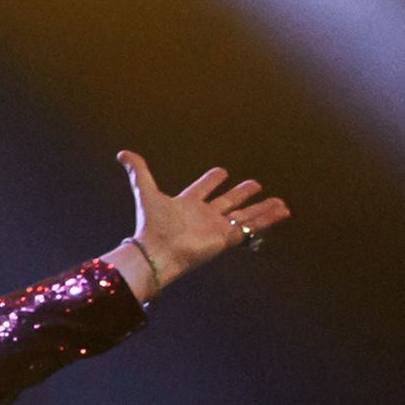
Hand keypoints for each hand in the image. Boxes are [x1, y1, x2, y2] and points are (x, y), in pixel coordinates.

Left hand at [112, 150, 289, 297]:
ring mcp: (216, 228)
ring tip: (280, 202)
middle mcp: (204, 216)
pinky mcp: (225, 238)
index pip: (202, 188)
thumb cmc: (152, 224)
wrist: (158, 251)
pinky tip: (282, 212)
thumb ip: (138, 172)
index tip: (221, 172)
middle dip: (241, 193)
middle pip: (228, 201)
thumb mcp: (145, 192)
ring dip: (262, 209)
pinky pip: (251, 228)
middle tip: (255, 184)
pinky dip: (267, 220)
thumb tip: (122, 153)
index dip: (211, 180)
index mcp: (187, 204)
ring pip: (244, 216)